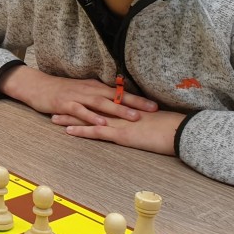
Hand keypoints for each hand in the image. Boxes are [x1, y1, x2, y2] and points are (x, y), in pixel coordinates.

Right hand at [0, 65, 157, 126]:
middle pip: (116, 96)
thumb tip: (117, 104)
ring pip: (102, 103)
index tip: (155, 104)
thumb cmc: (61, 90)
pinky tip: (102, 122)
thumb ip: (98, 96)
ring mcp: (78, 96)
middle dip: (135, 103)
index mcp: (95, 86)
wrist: (36, 86)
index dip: (138, 98)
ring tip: (134, 117)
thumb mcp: (82, 90)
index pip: (120, 92)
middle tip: (153, 109)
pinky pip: (81, 111)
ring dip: (118, 109)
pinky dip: (92, 117)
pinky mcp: (65, 104)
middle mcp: (90, 89)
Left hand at [57, 109, 183, 155]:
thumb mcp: (152, 119)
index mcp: (126, 108)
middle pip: (90, 108)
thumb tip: (137, 118)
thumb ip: (141, 117)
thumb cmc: (171, 126)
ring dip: (70, 119)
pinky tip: (68, 132)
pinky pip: (96, 132)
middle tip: (56, 105)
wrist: (180, 130)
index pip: (102, 103)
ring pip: (89, 119)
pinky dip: (81, 131)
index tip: (73, 99)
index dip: (86, 101)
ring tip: (53, 118)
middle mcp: (119, 113)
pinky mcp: (120, 134)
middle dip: (72, 108)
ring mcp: (118, 123)